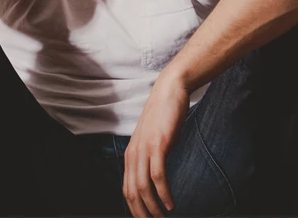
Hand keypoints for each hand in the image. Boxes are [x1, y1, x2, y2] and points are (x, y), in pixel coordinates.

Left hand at [123, 74, 189, 216]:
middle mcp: (133, 154)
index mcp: (130, 155)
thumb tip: (158, 175)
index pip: (127, 190)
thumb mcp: (153, 138)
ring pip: (143, 188)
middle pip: (132, 193)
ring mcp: (145, 150)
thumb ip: (151, 156)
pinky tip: (170, 203)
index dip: (134, 209)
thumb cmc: (164, 115)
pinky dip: (164, 193)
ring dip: (153, 208)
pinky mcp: (158, 145)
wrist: (170, 90)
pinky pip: (158, 176)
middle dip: (141, 213)